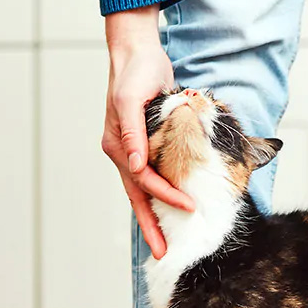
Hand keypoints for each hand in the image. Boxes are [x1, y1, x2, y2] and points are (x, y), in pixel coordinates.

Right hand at [102, 6, 193, 258]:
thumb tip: (134, 164)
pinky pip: (152, 178)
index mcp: (118, 145)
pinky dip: (159, 196)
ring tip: (164, 243)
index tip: (189, 207)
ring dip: (154, 217)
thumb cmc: (136, 71)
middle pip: (138, 197)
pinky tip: (169, 210)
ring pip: (144, 192)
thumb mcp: (132, 97)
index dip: (166, 196)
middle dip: (150, 227)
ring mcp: (133, 151)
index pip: (144, 181)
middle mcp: (123, 152)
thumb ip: (133, 131)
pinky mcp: (145, 145)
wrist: (138, 53)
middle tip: (162, 255)